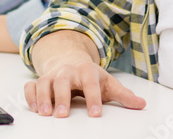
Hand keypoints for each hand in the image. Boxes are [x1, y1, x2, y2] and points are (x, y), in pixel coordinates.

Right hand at [24, 61, 145, 117]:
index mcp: (86, 70)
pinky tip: (34, 109)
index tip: (95, 114)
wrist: (69, 59)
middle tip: (63, 114)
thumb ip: (124, 95)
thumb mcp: (108, 83)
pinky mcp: (40, 81)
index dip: (93, 98)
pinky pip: (31, 86)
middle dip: (61, 97)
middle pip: (63, 81)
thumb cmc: (89, 75)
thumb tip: (142, 104)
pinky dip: (30, 96)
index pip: (90, 83)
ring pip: (44, 83)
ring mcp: (52, 75)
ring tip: (45, 113)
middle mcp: (67, 71)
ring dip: (43, 97)